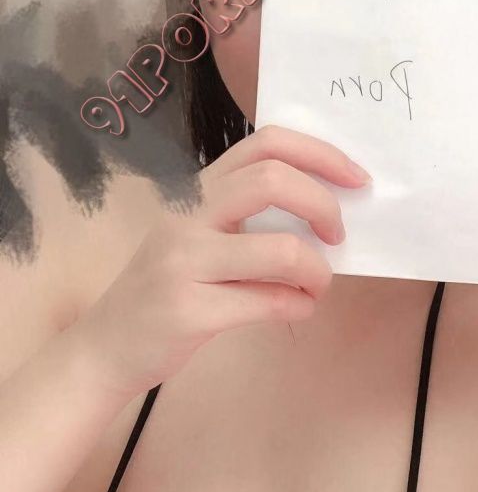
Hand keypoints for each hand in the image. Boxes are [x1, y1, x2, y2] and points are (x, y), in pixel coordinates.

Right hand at [76, 125, 370, 397]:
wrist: (107, 347)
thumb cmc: (166, 288)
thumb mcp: (199, 238)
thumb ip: (248, 219)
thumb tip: (326, 217)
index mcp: (197, 191)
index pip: (265, 144)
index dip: (321, 154)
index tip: (356, 179)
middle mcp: (187, 216)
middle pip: (273, 180)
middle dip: (325, 205)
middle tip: (339, 236)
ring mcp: (184, 262)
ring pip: (281, 250)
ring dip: (318, 271)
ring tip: (318, 286)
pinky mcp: (190, 310)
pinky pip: (270, 302)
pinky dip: (300, 306)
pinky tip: (298, 309)